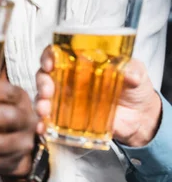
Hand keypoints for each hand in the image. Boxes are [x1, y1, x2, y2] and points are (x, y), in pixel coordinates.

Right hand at [36, 46, 161, 147]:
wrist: (141, 119)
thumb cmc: (134, 89)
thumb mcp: (137, 74)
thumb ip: (133, 70)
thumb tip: (130, 73)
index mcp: (81, 63)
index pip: (58, 53)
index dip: (49, 56)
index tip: (50, 63)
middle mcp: (69, 79)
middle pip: (45, 75)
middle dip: (42, 82)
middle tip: (47, 91)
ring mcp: (67, 99)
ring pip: (43, 97)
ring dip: (40, 103)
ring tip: (44, 111)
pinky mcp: (68, 119)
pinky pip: (50, 120)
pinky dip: (43, 124)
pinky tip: (43, 128)